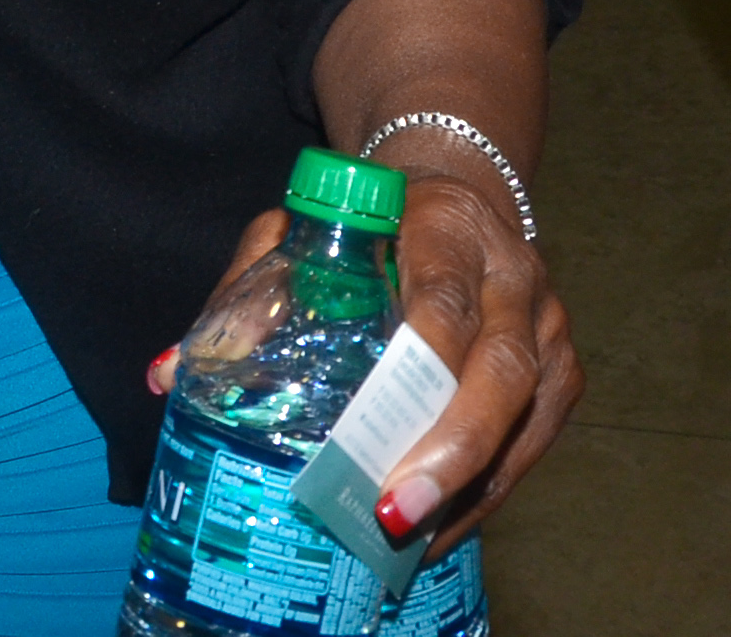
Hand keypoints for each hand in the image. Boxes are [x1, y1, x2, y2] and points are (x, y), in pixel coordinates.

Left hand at [148, 172, 577, 558]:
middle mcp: (514, 275)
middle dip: (451, 452)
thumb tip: (168, 372)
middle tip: (391, 512)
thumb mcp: (302, 228)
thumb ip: (246, 292)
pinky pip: (534, 442)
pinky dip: (485, 491)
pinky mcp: (561, 370)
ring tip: (404, 538)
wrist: (459, 193)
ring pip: (526, 418)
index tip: (373, 435)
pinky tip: (434, 529)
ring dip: (468, 487)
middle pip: (501, 373)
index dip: (416, 374)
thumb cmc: (370, 219)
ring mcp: (547, 325)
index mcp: (447, 228)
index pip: (442, 304)